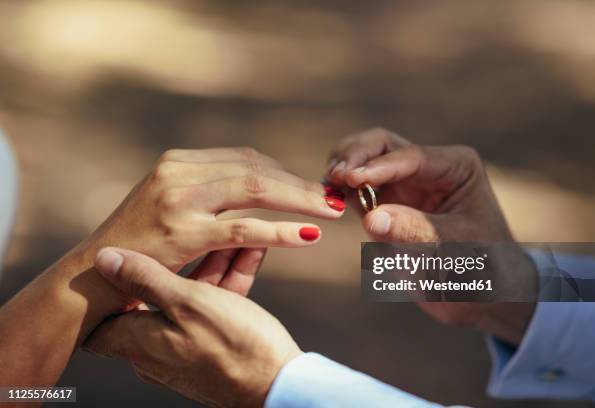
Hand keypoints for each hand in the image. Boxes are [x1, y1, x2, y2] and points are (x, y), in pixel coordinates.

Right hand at [53, 147, 345, 315]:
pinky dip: (280, 230)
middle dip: (300, 184)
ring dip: (299, 201)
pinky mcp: (181, 231)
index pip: (246, 158)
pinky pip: (242, 228)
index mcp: (179, 162)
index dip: (284, 172)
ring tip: (332, 211)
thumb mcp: (169, 205)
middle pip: (256, 169)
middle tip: (335, 197)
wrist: (93, 276)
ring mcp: (179, 199)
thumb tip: (256, 185)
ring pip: (255, 190)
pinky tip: (308, 236)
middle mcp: (178, 171)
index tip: (312, 186)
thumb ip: (207, 191)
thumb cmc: (138, 245)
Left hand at [84, 247, 300, 407]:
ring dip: (212, 265)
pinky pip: (213, 309)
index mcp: (139, 341)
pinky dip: (228, 283)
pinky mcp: (213, 349)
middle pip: (154, 295)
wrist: (280, 386)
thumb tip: (104, 258)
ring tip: (235, 234)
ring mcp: (186, 350)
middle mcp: (155, 350)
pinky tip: (249, 251)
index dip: (105, 285)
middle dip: (177, 259)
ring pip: (190, 298)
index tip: (119, 254)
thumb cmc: (233, 345)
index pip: (100, 316)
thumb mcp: (189, 303)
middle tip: (193, 230)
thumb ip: (146, 278)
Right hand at [327, 128, 535, 343]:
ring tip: (328, 185)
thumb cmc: (483, 269)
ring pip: (364, 160)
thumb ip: (413, 231)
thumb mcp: (454, 250)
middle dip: (356, 156)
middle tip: (336, 175)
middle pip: (382, 145)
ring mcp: (404, 185)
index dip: (378, 166)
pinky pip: (357, 189)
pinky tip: (327, 197)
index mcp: (455, 167)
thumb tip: (371, 218)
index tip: (352, 178)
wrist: (484, 295)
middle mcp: (427, 169)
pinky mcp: (385, 205)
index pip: (410, 157)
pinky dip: (340, 189)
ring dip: (343, 167)